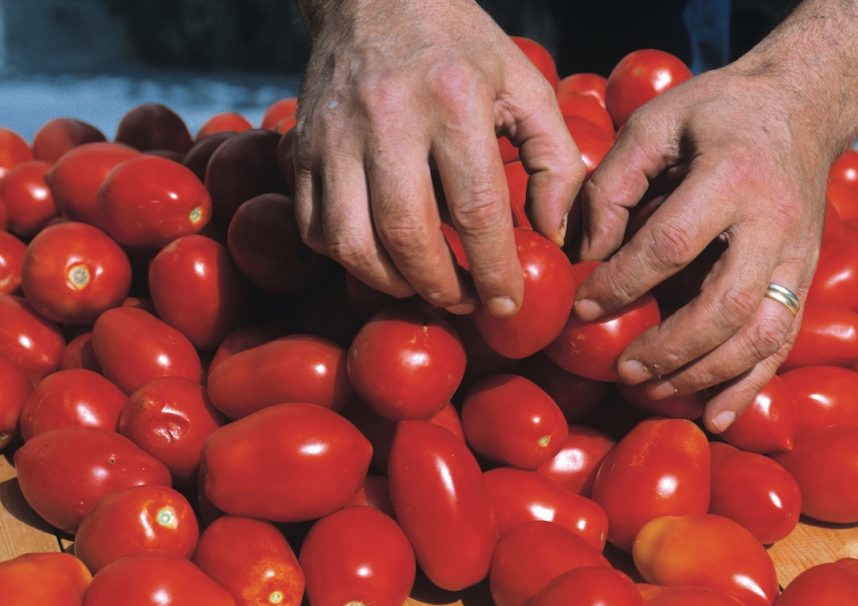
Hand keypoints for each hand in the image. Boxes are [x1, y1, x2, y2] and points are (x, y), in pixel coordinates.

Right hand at [294, 0, 583, 316]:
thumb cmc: (459, 49)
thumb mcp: (525, 87)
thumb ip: (554, 161)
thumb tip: (554, 235)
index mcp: (452, 98)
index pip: (476, 208)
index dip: (493, 269)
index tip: (506, 302)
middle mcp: (385, 118)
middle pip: (407, 234)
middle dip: (441, 286)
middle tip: (466, 302)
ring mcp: (333, 135)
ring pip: (351, 242)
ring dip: (390, 283)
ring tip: (424, 286)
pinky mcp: (299, 148)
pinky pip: (314, 228)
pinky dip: (348, 259)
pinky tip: (381, 256)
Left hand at [576, 66, 829, 432]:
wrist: (802, 108)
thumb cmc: (716, 114)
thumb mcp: (655, 124)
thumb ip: (613, 183)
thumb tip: (584, 253)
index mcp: (732, 174)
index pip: (670, 243)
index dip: (621, 284)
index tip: (582, 308)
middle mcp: (774, 222)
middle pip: (724, 304)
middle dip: (668, 347)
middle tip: (622, 369)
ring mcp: (799, 256)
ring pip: (760, 335)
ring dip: (705, 375)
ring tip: (654, 392)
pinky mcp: (806, 278)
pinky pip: (783, 343)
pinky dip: (750, 387)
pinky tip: (716, 416)